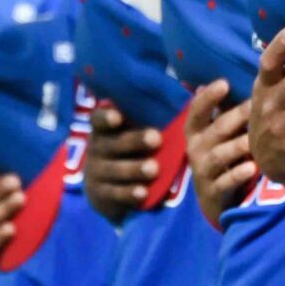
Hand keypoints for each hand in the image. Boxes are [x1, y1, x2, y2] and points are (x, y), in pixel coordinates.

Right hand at [82, 105, 160, 222]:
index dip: (106, 117)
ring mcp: (97, 172)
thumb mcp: (134, 133)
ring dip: (135, 168)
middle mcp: (97, 148)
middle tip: (157, 139)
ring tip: (154, 168)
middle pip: (112, 143)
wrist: (107, 190)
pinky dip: (129, 193)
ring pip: (115, 169)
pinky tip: (143, 193)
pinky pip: (115, 193)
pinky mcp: (100, 194)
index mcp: (104, 129)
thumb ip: (151, 118)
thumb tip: (187, 91)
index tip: (118, 117)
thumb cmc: (130, 152)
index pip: (98, 119)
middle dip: (135, 140)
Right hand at [186, 82, 253, 229]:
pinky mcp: (213, 191)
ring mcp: (203, 170)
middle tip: (256, 105)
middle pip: (216, 129)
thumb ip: (225, 110)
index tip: (224, 83)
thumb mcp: (217, 133)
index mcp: (195, 131)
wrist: (214, 197)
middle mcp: (196, 148)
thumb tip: (235, 78)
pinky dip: (237, 175)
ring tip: (254, 140)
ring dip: (237, 146)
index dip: (209, 97)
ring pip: (221, 155)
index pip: (197, 110)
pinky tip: (252, 169)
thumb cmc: (220, 155)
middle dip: (236, 117)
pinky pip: (225, 182)